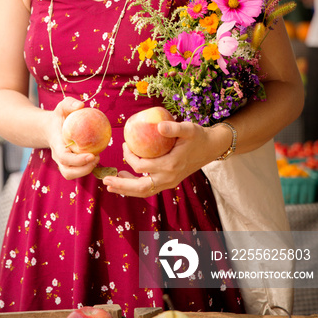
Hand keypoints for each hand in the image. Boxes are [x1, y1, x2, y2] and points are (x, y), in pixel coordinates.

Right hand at [48, 97, 99, 179]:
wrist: (50, 127)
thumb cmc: (59, 116)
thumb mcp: (62, 107)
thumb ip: (69, 104)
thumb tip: (81, 105)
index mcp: (56, 144)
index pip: (64, 158)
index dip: (78, 160)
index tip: (92, 155)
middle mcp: (58, 156)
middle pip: (67, 172)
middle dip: (83, 170)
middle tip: (97, 158)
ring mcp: (62, 162)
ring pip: (71, 174)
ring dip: (85, 171)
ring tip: (97, 159)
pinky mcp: (68, 164)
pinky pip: (76, 171)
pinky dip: (86, 168)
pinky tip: (96, 157)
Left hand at [102, 120, 219, 196]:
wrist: (212, 147)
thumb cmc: (198, 136)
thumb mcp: (188, 128)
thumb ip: (174, 128)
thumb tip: (159, 125)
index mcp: (170, 165)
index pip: (142, 166)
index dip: (129, 157)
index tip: (124, 144)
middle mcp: (169, 178)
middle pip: (141, 188)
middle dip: (121, 186)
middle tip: (105, 181)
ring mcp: (169, 182)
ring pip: (145, 192)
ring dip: (127, 189)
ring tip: (111, 185)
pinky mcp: (170, 181)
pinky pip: (150, 188)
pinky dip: (136, 187)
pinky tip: (126, 178)